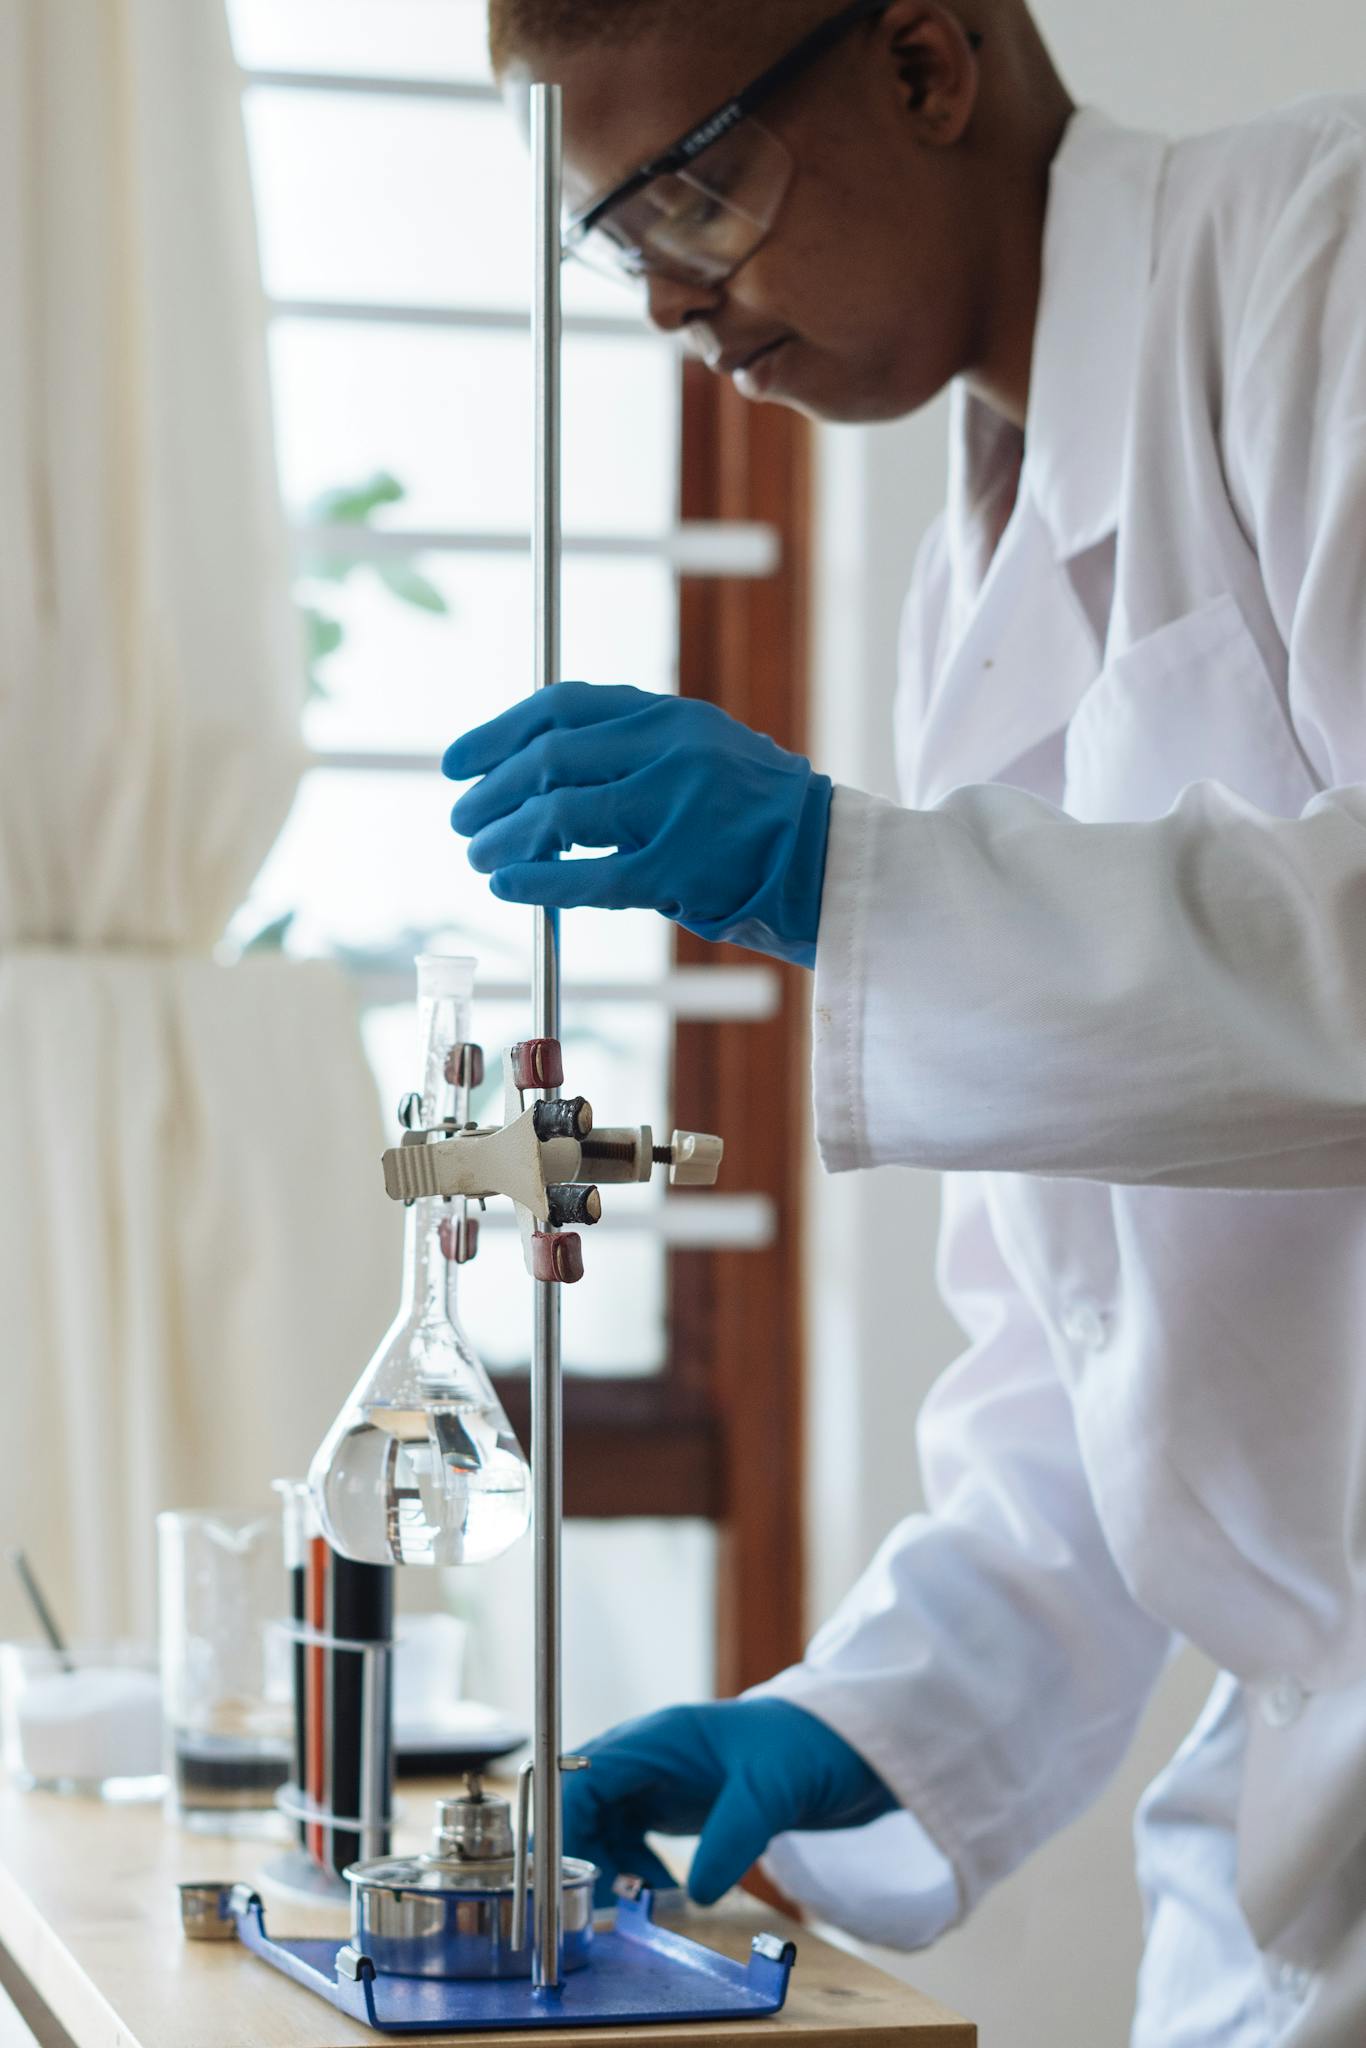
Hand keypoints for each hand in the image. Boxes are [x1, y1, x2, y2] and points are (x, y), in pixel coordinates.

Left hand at [443, 683, 832, 967]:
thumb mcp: (693, 756)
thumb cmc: (749, 816)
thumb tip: (530, 775)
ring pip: (560, 814)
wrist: (825, 860)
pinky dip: (538, 882)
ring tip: (478, 857)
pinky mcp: (682, 865)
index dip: (496, 733)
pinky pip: (589, 876)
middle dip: (491, 791)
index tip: (457, 762)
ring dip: (504, 837)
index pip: (561, 706)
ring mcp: (677, 805)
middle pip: (549, 759)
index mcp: (668, 713)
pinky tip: (509, 887)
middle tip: (461, 819)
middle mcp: (670, 747)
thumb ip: (626, 754)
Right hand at [561, 1699, 895, 1909]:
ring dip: (604, 1860)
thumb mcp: (772, 1792)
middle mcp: (652, 1753)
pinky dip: (631, 1864)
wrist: (850, 1748)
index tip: (562, 1868)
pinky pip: (630, 1834)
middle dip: (577, 1845)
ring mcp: (663, 1777)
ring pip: (602, 1819)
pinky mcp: (678, 1801)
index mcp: (662, 1736)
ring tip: (631, 1898)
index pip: (586, 1773)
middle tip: (590, 1895)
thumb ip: (732, 1839)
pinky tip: (658, 1888)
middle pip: (582, 1797)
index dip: (564, 1819)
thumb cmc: (810, 1748)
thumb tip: (693, 1894)